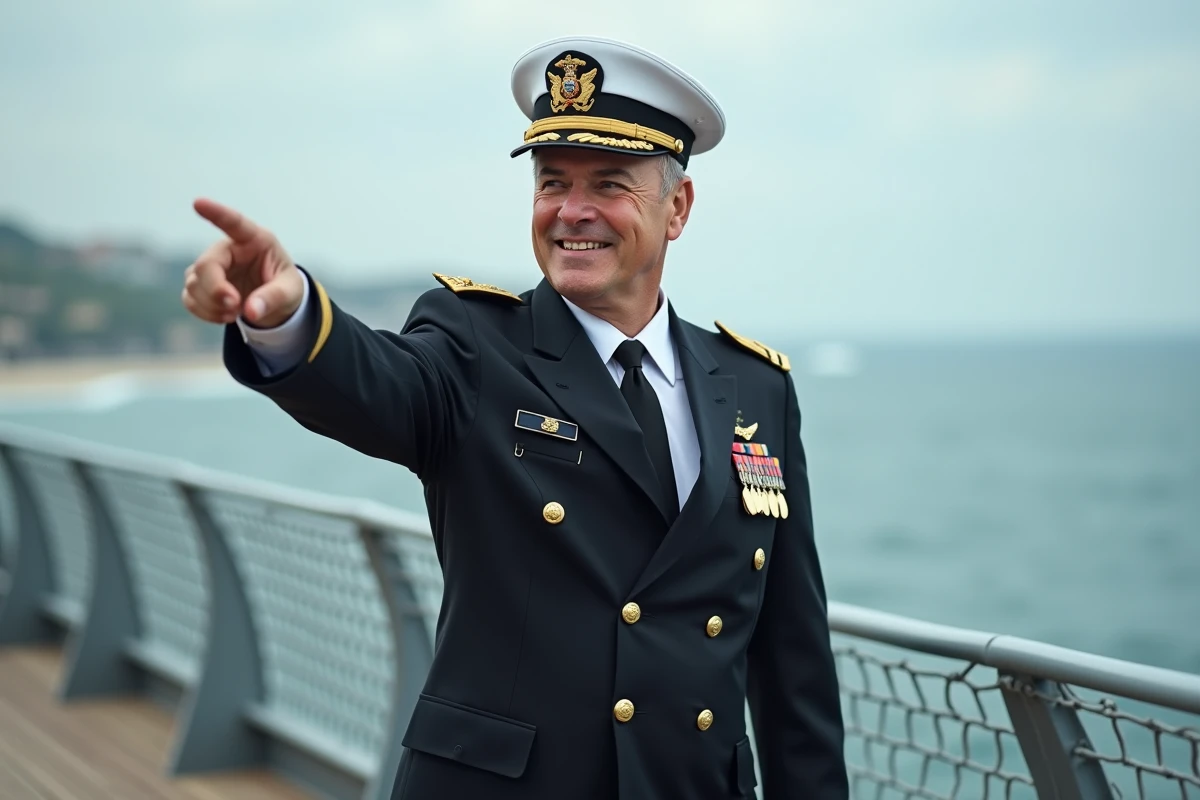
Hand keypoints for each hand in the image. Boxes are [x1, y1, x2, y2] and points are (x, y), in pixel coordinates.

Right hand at [182, 199, 305, 327]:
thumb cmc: (285, 287)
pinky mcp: (201, 284)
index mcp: (254, 240)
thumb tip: (251, 312)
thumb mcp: (290, 292)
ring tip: (236, 313)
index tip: (198, 203)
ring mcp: (212, 266)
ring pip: (194, 284)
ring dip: (211, 305)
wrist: (276, 301)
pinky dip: (204, 312)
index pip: (234, 223)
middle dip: (216, 290)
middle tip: (235, 307)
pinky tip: (224, 316)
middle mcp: (228, 248)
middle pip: (206, 265)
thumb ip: (273, 298)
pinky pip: (189, 298)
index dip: (216, 213)